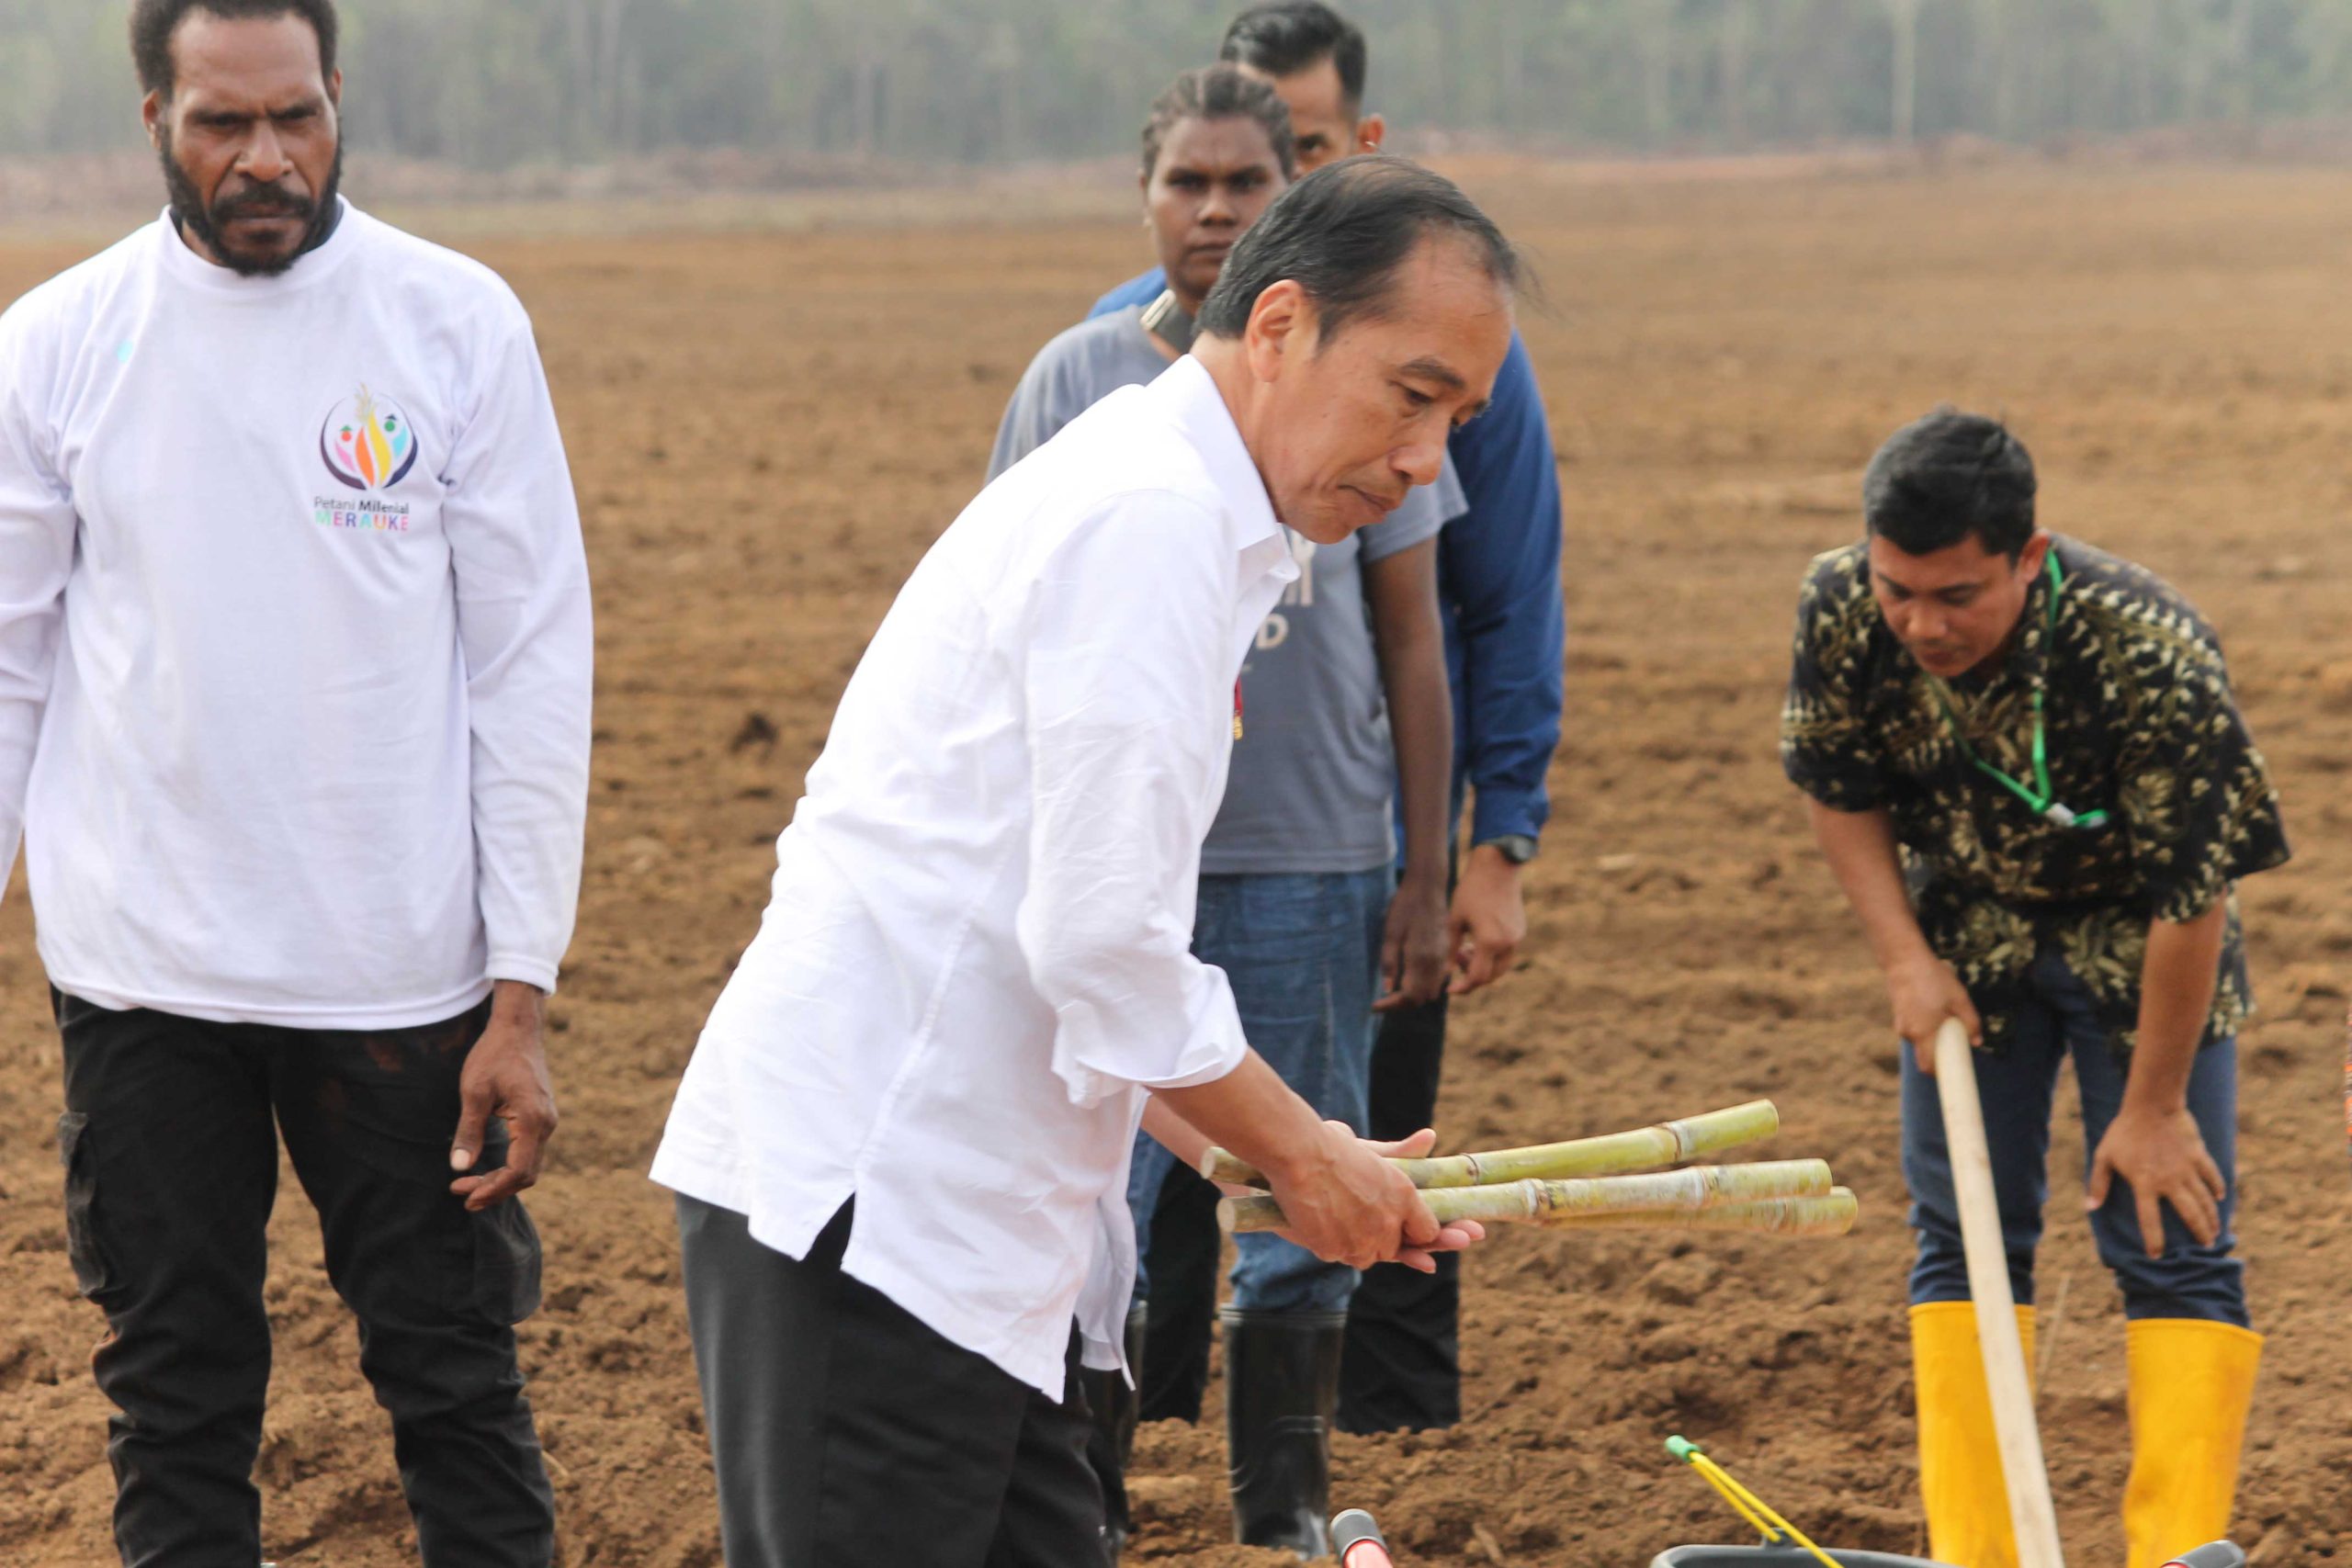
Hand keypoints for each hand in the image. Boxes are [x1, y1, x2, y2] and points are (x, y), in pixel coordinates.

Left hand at [449, 981, 559, 1210]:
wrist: (518, 1029)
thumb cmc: (494, 1056)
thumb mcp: (474, 1092)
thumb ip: (469, 1131)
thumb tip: (459, 1167)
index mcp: (532, 1120)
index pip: (517, 1170)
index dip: (491, 1188)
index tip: (465, 1195)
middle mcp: (546, 1124)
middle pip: (526, 1174)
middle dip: (494, 1189)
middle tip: (462, 1195)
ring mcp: (547, 1121)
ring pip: (529, 1165)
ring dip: (501, 1179)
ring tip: (469, 1184)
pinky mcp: (541, 1117)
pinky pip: (529, 1152)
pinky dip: (509, 1166)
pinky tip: (487, 1167)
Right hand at [1263, 1120, 1450, 1272]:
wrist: (1298, 1155)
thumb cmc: (1332, 1145)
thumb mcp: (1371, 1147)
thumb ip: (1402, 1152)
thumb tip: (1429, 1137)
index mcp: (1405, 1197)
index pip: (1427, 1232)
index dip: (1414, 1232)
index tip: (1403, 1228)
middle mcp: (1388, 1223)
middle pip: (1392, 1248)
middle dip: (1380, 1239)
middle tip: (1359, 1219)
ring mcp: (1362, 1241)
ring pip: (1364, 1257)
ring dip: (1355, 1245)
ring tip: (1338, 1220)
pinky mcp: (1335, 1251)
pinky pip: (1338, 1255)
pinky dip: (1330, 1245)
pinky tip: (1320, 1225)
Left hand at [1375, 874, 1451, 1011]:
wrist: (1428, 886)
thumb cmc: (1405, 907)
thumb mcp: (1390, 933)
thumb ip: (1389, 963)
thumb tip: (1387, 990)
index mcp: (1420, 959)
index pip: (1409, 997)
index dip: (1391, 1005)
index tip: (1374, 1006)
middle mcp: (1436, 962)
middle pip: (1422, 998)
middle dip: (1402, 1005)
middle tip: (1382, 1001)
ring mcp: (1443, 957)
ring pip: (1432, 991)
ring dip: (1414, 996)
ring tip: (1394, 992)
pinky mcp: (1446, 952)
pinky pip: (1437, 979)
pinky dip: (1424, 986)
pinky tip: (1409, 978)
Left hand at [1448, 844, 1527, 996]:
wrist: (1497, 867)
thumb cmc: (1471, 890)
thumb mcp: (1455, 920)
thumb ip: (1450, 949)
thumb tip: (1445, 972)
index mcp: (1489, 942)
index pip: (1477, 977)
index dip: (1462, 987)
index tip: (1449, 989)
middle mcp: (1507, 943)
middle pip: (1491, 976)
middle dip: (1472, 977)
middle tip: (1456, 964)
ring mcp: (1517, 937)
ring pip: (1501, 966)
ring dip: (1483, 967)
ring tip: (1465, 950)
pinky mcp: (1520, 930)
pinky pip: (1506, 953)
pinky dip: (1492, 955)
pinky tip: (1477, 941)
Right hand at [1889, 953, 1980, 1072]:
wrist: (1903, 958)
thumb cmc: (1933, 978)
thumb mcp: (1959, 999)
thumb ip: (1971, 1022)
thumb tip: (1977, 1042)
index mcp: (1924, 1033)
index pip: (1928, 1067)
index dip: (1940, 1074)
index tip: (1953, 1073)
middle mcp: (1909, 1033)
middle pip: (1925, 1054)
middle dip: (1940, 1052)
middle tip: (1956, 1042)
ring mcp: (1901, 1024)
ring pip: (1920, 1039)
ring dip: (1933, 1035)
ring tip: (1945, 1015)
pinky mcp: (1899, 1014)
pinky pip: (1914, 1028)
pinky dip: (1925, 1025)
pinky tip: (1933, 1007)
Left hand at [2086, 1104, 2225, 1255]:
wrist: (2151, 1106)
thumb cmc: (2124, 1131)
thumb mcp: (2104, 1156)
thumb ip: (2098, 1183)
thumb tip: (2090, 1207)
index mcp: (2145, 1184)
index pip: (2149, 1219)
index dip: (2154, 1240)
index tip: (2157, 1256)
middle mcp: (2169, 1181)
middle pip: (2189, 1214)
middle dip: (2199, 1233)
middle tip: (2206, 1246)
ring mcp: (2187, 1169)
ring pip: (2204, 1200)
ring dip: (2211, 1217)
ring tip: (2215, 1231)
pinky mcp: (2199, 1156)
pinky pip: (2212, 1176)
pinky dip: (2218, 1188)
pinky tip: (2220, 1198)